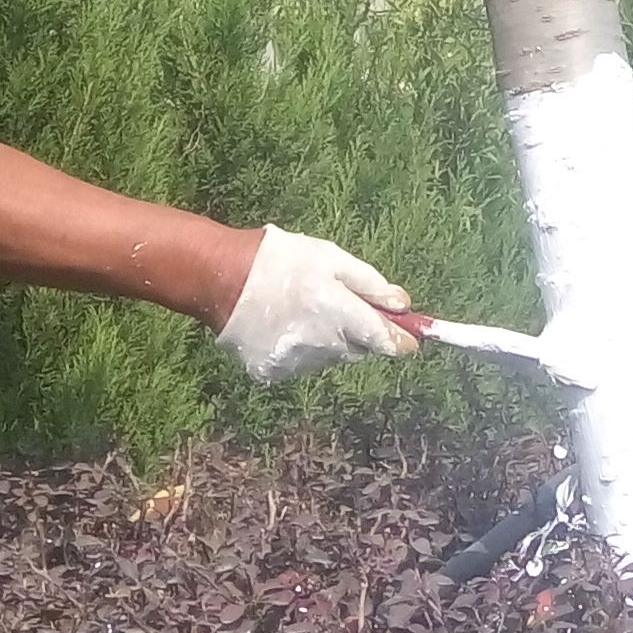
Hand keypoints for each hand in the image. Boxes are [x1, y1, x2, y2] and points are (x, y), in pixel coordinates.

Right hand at [214, 227, 419, 382]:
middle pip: (358, 350)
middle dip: (359, 333)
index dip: (401, 341)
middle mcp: (322, 345)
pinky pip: (301, 364)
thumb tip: (404, 305)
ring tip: (303, 310)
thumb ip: (371, 284)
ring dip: (328, 341)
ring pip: (329, 358)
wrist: (222, 278)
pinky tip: (283, 325)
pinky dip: (300, 349)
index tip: (411, 340)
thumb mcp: (332, 258)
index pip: (385, 341)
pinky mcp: (272, 373)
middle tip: (341, 306)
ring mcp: (295, 363)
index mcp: (340, 313)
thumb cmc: (281, 261)